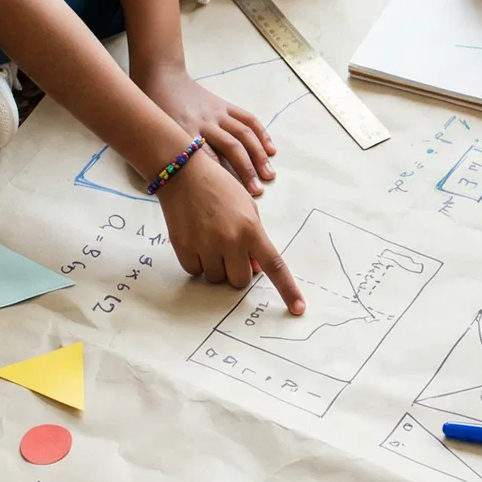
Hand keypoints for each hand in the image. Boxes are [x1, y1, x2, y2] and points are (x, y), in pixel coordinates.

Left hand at [140, 61, 274, 196]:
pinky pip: (247, 119)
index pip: (207, 159)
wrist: (161, 79)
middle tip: (257, 192)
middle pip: (230, 148)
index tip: (232, 196)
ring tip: (269, 174)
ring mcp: (216, 113)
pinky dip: (261, 135)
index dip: (222, 178)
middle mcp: (204, 123)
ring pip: (243, 134)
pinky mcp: (224, 105)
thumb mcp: (156, 137)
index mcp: (184, 133)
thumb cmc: (155, 114)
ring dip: (258, 156)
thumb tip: (182, 188)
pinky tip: (271, 150)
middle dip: (246, 171)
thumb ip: (170, 159)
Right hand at [156, 148, 303, 311]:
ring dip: (216, 267)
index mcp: (251, 230)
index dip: (288, 290)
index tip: (298, 308)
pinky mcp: (183, 248)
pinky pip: (195, 271)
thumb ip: (254, 238)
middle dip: (237, 271)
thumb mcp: (247, 207)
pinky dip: (197, 262)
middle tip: (230, 251)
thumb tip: (256, 267)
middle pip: (240, 281)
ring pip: (216, 278)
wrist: (184, 173)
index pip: (275, 267)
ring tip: (211, 241)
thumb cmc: (220, 188)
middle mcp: (230, 241)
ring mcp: (205, 246)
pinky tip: (196, 240)